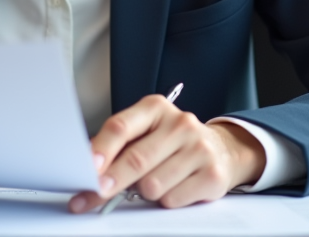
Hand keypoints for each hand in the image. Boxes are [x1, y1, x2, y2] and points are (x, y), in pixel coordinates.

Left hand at [68, 95, 265, 212]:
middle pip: (135, 159)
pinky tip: (175, 186)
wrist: (222, 150)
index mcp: (155, 108)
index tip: (86, 168)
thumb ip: (119, 145)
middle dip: (111, 182)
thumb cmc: (172, 143)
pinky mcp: (212, 175)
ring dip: (145, 192)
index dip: (101, 150)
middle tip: (95, 194)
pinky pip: (172, 199)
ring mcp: (199, 148)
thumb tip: (88, 168)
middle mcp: (179, 123)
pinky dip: (166, 200)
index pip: (121, 127)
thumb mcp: (146, 132)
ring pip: (152, 185)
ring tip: (155, 180)